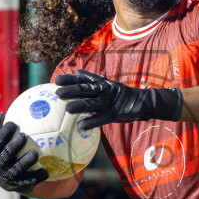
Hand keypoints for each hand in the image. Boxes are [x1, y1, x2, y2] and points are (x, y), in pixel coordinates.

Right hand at [0, 113, 46, 192]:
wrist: (6, 181)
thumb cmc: (4, 155)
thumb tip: (0, 113)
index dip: (4, 133)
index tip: (13, 123)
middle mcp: (0, 165)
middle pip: (6, 155)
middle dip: (14, 145)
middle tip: (24, 136)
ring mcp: (9, 176)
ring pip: (17, 168)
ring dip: (26, 161)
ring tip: (35, 153)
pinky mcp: (19, 185)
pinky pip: (30, 180)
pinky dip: (38, 176)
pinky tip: (46, 172)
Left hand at [54, 70, 182, 130]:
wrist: (142, 102)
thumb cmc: (121, 95)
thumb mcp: (107, 84)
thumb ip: (93, 79)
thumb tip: (78, 72)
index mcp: (101, 83)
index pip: (82, 80)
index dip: (69, 80)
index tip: (57, 81)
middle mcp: (104, 90)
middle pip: (85, 90)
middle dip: (71, 91)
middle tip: (57, 93)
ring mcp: (109, 102)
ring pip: (91, 103)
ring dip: (79, 105)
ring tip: (68, 109)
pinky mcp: (114, 114)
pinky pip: (101, 119)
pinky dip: (91, 122)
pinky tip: (82, 126)